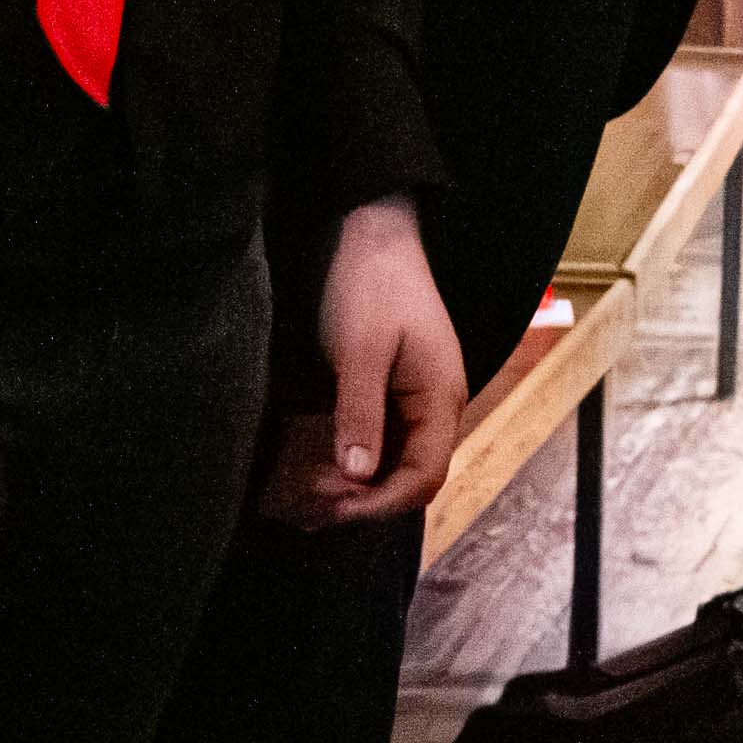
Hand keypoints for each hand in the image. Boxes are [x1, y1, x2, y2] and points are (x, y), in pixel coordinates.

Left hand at [295, 197, 463, 520]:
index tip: (328, 508)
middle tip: (305, 506)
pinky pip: (378, 444)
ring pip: (392, 466)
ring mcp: (414, 401)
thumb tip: (356, 477)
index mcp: (439, 398)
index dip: (378, 504)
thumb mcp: (360, 349)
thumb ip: (360, 412)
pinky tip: (314, 472)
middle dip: (361, 501)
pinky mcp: (392, 393)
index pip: (423, 478)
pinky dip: (348, 464)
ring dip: (353, 488)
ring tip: (303, 499)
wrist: (372, 234)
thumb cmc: (371, 285)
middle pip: (409, 479)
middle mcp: (434, 407)